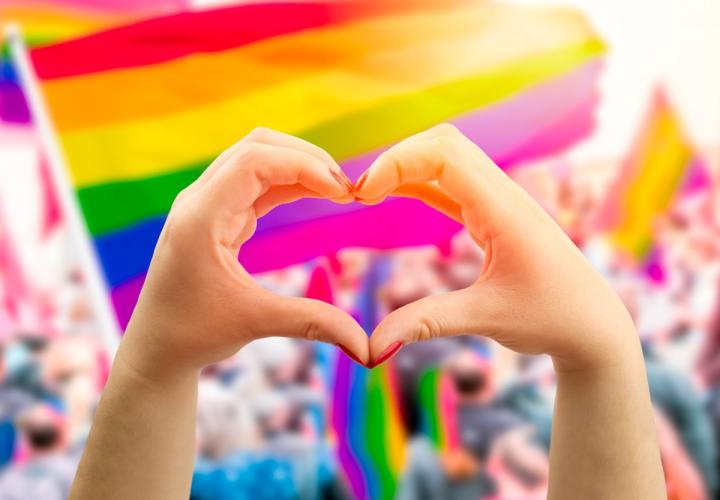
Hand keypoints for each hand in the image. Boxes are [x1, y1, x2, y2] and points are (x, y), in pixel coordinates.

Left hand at [120, 128, 368, 382]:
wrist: (156, 349)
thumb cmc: (194, 334)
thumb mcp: (256, 323)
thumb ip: (313, 323)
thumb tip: (367, 347)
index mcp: (201, 217)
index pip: (255, 161)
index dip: (304, 166)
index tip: (343, 192)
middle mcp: (200, 201)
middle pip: (257, 147)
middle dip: (306, 158)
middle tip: (346, 188)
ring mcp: (207, 205)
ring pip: (257, 160)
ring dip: (299, 167)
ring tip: (338, 191)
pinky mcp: (217, 216)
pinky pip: (256, 183)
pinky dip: (289, 183)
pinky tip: (317, 195)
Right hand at [355, 124, 637, 370]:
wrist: (593, 325)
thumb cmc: (552, 319)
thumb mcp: (487, 319)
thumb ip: (427, 323)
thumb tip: (371, 348)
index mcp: (504, 210)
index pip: (445, 155)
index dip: (397, 162)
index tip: (363, 195)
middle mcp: (504, 194)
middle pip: (444, 143)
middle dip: (397, 157)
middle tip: (360, 194)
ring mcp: (500, 201)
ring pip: (448, 158)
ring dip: (407, 166)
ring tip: (368, 194)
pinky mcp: (494, 215)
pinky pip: (452, 184)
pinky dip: (419, 182)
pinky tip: (393, 193)